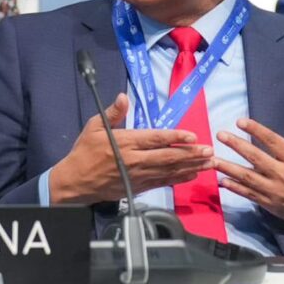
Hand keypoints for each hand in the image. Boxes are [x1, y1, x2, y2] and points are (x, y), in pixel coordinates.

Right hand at [49, 93, 213, 204]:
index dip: (174, 138)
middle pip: (167, 157)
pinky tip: (192, 175)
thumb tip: (124, 97)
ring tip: (208, 164)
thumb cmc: (85, 152)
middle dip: (190, 155)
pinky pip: (162, 183)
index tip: (192, 136)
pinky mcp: (138, 187)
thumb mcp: (94, 127)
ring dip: (190, 167)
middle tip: (209, 151)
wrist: (75, 181)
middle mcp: (134, 160)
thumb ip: (113, 113)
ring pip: (168, 171)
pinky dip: (178, 179)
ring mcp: (137, 175)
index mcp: (125, 142)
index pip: (154, 139)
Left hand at [213, 105, 283, 224]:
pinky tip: (222, 181)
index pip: (272, 141)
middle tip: (219, 135)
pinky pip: (249, 194)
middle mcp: (283, 173)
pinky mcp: (271, 203)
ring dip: (228, 168)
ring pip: (247, 177)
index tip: (240, 122)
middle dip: (235, 145)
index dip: (255, 130)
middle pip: (254, 157)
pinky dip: (235, 188)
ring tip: (212, 160)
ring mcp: (275, 190)